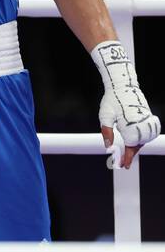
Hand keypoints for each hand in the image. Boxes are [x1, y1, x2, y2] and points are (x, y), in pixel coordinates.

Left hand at [92, 40, 159, 168]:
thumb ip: (106, 132)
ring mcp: (146, 120)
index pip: (131, 146)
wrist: (123, 85)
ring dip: (136, 147)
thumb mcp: (105, 116)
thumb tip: (108, 146)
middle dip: (131, 154)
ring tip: (127, 153)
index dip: (127, 157)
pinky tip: (134, 142)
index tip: (123, 166)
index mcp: (130, 124)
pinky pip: (147, 132)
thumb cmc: (112, 100)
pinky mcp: (147, 117)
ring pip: (144, 139)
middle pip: (138, 144)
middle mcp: (141, 124)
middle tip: (122, 162)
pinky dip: (141, 139)